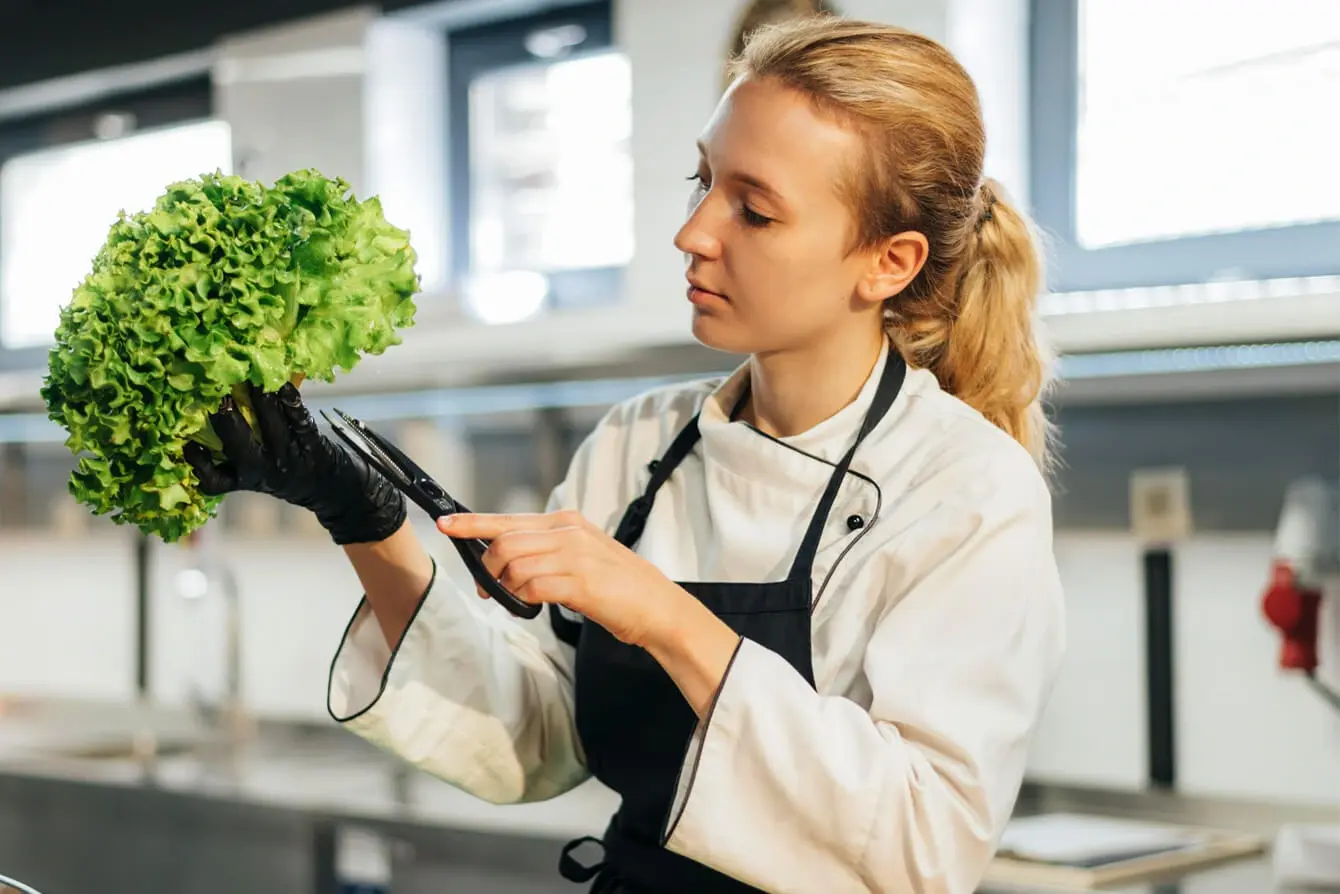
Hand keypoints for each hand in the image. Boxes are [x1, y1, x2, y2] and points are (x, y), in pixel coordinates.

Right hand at [183, 382, 406, 544]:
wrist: (329, 485)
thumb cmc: (281, 469)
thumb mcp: (252, 470)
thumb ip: (230, 446)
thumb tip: (203, 401)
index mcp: (241, 478)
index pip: (213, 480)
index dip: (198, 464)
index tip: (186, 444)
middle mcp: (262, 470)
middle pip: (239, 447)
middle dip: (226, 418)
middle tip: (217, 392)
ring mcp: (288, 458)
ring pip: (270, 426)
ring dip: (258, 399)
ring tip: (249, 375)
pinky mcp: (313, 445)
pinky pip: (299, 419)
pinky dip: (289, 400)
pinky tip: (281, 383)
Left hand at [438, 510, 690, 647]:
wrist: (659, 607)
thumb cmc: (620, 585)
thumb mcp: (584, 554)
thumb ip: (549, 550)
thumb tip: (507, 558)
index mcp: (568, 522)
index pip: (510, 518)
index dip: (473, 522)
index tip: (446, 524)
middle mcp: (569, 533)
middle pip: (505, 540)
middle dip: (486, 565)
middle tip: (487, 587)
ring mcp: (575, 556)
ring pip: (514, 564)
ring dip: (504, 586)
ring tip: (512, 600)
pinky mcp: (580, 583)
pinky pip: (532, 587)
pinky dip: (522, 599)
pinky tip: (529, 606)